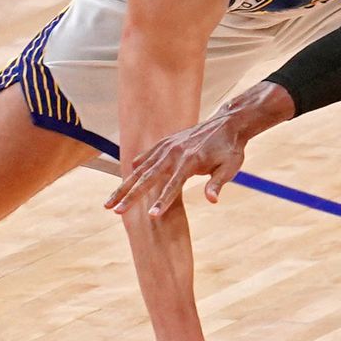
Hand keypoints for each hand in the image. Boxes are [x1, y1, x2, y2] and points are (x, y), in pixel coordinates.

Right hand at [106, 85, 289, 217]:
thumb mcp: (230, 167)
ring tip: (109, 203)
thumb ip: (218, 183)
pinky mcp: (165, 143)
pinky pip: (146, 157)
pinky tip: (126, 180)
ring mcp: (167, 146)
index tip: (151, 216)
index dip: (162, 201)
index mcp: (190, 160)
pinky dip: (135, 168)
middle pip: (147, 178)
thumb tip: (212, 200)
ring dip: (124, 186)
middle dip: (130, 196)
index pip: (173, 186)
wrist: (227, 124)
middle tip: (115, 211)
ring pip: (140, 169)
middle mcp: (174, 153)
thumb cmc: (231, 149)